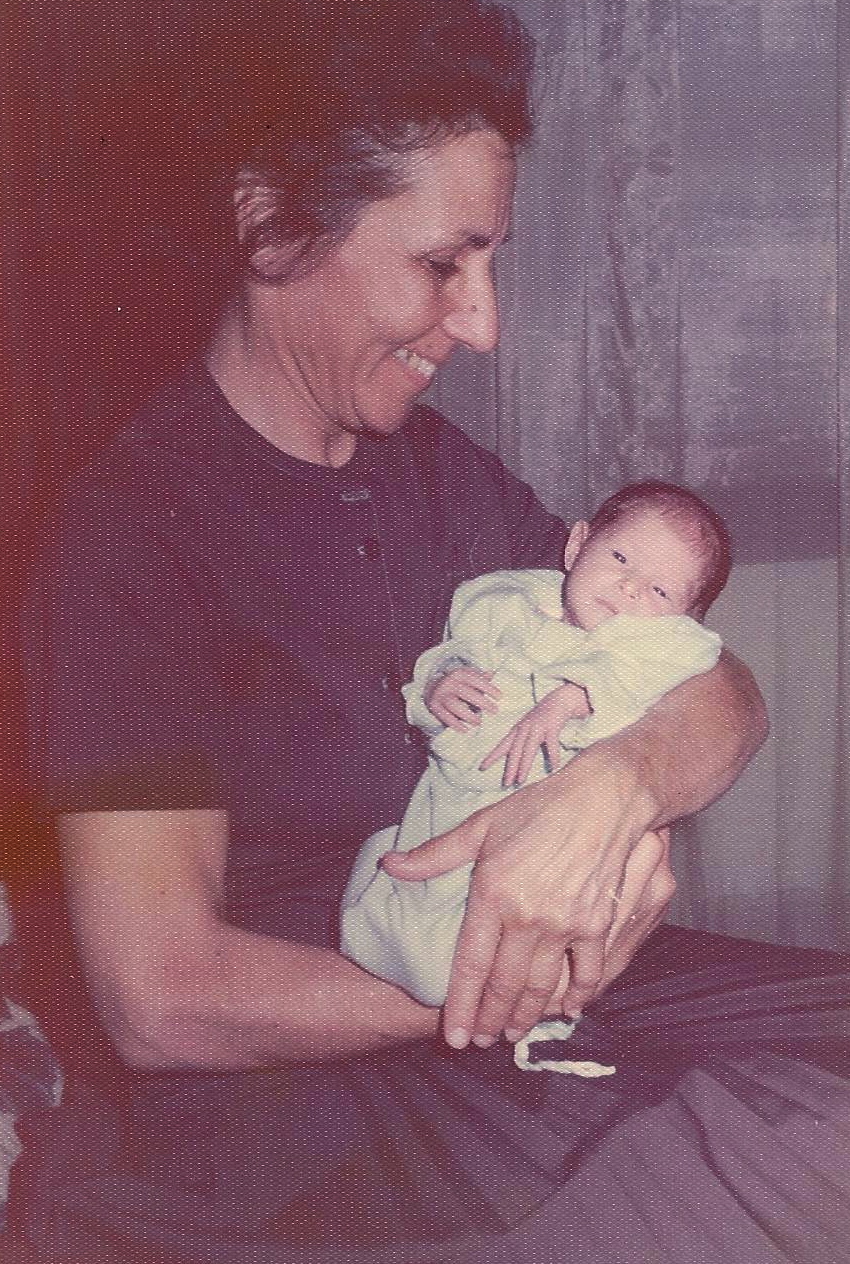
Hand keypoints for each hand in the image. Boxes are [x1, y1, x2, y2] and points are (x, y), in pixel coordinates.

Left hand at [380, 750, 668, 1048]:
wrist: (603, 798)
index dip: (460, 1005)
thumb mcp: (481, 826)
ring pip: (542, 985)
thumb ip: (435, 855)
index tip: (453, 1036)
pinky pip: (587, 971)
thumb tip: (390, 865)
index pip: (470, 964)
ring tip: (513, 1034)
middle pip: (504, 984)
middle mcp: (527, 916)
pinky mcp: (597, 923)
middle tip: (480, 1043)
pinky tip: (568, 1010)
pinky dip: (578, 995)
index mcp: (492, 893)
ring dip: (527, 1016)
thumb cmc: (538, 808)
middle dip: (489, 1019)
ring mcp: (565, 923)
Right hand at [424, 667, 500, 731]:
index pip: (475, 679)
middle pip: (465, 692)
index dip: (487, 687)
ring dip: (468, 715)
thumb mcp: (469, 677)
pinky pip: (444, 716)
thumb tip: (493, 675)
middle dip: (482, 702)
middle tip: (495, 710)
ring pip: (454, 705)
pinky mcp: (434, 706)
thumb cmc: (459, 683)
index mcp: (459, 674)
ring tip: (479, 722)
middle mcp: (448, 683)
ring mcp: (440, 695)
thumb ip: (481, 678)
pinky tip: (465, 729)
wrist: (434, 687)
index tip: (499, 697)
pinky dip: (455, 724)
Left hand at [479, 681, 590, 785]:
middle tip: (505, 783)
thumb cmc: (541, 718)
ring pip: (528, 749)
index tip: (482, 768)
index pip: (502, 745)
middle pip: (514, 751)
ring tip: (521, 780)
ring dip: (524, 765)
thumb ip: (521, 741)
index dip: (492, 757)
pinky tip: (554, 767)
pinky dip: (553, 756)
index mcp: (517, 730)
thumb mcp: (527, 728)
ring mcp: (537, 727)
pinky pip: (551, 743)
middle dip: (509, 768)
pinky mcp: (551, 726)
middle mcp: (524, 729)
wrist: (558, 700)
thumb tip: (514, 761)